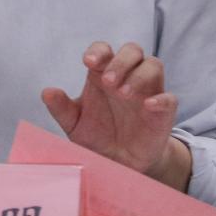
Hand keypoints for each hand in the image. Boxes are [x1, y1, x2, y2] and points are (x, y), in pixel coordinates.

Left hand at [41, 41, 190, 189]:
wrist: (118, 165)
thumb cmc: (96, 137)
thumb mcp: (74, 124)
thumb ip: (61, 108)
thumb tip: (46, 93)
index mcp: (103, 75)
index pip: (104, 50)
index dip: (98, 51)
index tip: (88, 62)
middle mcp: (127, 77)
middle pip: (132, 51)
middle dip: (120, 61)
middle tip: (107, 82)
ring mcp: (147, 93)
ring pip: (153, 65)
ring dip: (138, 75)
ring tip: (122, 93)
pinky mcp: (162, 112)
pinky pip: (169, 98)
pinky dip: (161, 99)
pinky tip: (148, 106)